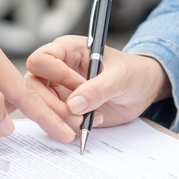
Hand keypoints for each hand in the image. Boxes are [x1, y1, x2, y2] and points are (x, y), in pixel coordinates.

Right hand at [24, 35, 170, 136]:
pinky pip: (53, 120)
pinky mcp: (65, 109)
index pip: (41, 60)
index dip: (56, 75)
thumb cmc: (133, 72)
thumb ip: (98, 89)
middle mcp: (57, 69)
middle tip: (78, 117)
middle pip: (34, 87)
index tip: (80, 87)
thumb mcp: (120, 76)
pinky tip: (87, 125)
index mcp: (68, 50)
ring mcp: (59, 90)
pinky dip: (66, 128)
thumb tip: (74, 105)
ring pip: (41, 106)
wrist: (144, 90)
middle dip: (53, 106)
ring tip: (85, 123)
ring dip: (59, 120)